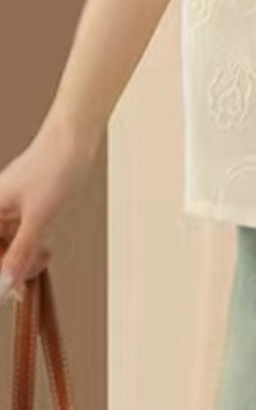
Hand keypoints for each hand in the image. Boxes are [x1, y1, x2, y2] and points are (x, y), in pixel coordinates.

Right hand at [0, 114, 100, 303]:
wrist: (75, 137)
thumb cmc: (53, 168)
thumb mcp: (38, 217)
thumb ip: (20, 254)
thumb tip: (3, 286)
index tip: (6, 291)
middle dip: (8, 267)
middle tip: (25, 282)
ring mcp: (10, 207)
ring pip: (7, 245)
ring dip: (21, 259)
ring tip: (41, 261)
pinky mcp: (27, 205)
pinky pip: (20, 234)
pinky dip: (31, 246)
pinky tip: (44, 252)